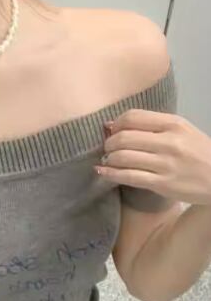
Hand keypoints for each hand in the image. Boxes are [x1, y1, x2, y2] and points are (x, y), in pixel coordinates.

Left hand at [96, 110, 210, 205]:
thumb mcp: (182, 131)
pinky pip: (128, 177)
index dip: (116, 124)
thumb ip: (151, 126)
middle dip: (108, 143)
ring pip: (123, 157)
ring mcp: (165, 164)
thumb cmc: (197, 153)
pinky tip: (103, 172)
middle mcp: (169, 142)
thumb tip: (111, 124)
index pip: (133, 117)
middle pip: (123, 137)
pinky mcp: (161, 183)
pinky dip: (110, 173)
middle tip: (107, 148)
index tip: (111, 131)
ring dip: (108, 159)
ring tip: (107, 160)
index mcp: (173, 124)